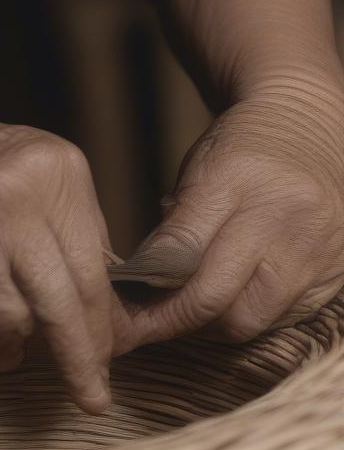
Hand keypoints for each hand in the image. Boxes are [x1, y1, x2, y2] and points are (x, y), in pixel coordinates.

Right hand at [0, 94, 126, 412]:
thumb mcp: (23, 177)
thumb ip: (62, 231)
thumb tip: (100, 304)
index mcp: (56, 171)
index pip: (98, 265)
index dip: (105, 322)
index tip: (108, 354)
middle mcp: (21, 197)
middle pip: (69, 300)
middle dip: (82, 359)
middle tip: (91, 396)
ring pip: (16, 321)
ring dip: (10, 349)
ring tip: (3, 352)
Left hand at [122, 85, 343, 347]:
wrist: (312, 126)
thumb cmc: (243, 149)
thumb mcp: (198, 173)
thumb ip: (174, 231)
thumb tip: (141, 286)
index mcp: (243, 187)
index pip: (185, 262)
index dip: (152, 299)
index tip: (126, 319)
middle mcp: (290, 224)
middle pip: (225, 307)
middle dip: (182, 321)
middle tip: (155, 320)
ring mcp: (320, 254)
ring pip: (254, 321)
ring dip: (217, 324)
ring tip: (194, 306)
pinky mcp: (337, 275)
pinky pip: (284, 318)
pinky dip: (252, 315)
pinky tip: (234, 297)